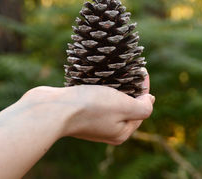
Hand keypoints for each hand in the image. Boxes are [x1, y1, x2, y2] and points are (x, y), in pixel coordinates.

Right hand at [24, 71, 154, 144]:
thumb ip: (142, 107)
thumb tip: (150, 100)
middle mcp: (109, 130)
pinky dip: (101, 88)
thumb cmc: (90, 107)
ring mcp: (94, 122)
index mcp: (122, 132)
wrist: (51, 111)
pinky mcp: (80, 113)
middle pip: (127, 106)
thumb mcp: (123, 106)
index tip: (142, 69)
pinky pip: (97, 99)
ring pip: (112, 101)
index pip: (142, 107)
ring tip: (118, 70)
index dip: (145, 88)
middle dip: (131, 87)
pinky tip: (100, 78)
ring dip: (116, 86)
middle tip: (131, 69)